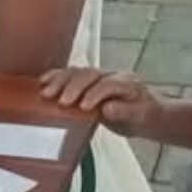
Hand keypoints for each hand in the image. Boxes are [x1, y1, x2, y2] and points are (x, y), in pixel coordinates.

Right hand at [39, 67, 162, 136]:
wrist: (148, 111)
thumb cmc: (144, 116)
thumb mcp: (142, 118)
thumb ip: (126, 112)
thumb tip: (107, 109)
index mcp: (128, 83)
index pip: (108, 84)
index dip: (95, 94)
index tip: (83, 107)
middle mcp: (112, 75)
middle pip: (90, 75)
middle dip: (73, 87)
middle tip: (61, 102)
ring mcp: (99, 75)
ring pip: (77, 72)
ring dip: (60, 81)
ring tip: (46, 93)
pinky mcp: (87, 80)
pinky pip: (71, 74)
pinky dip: (56, 77)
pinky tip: (43, 81)